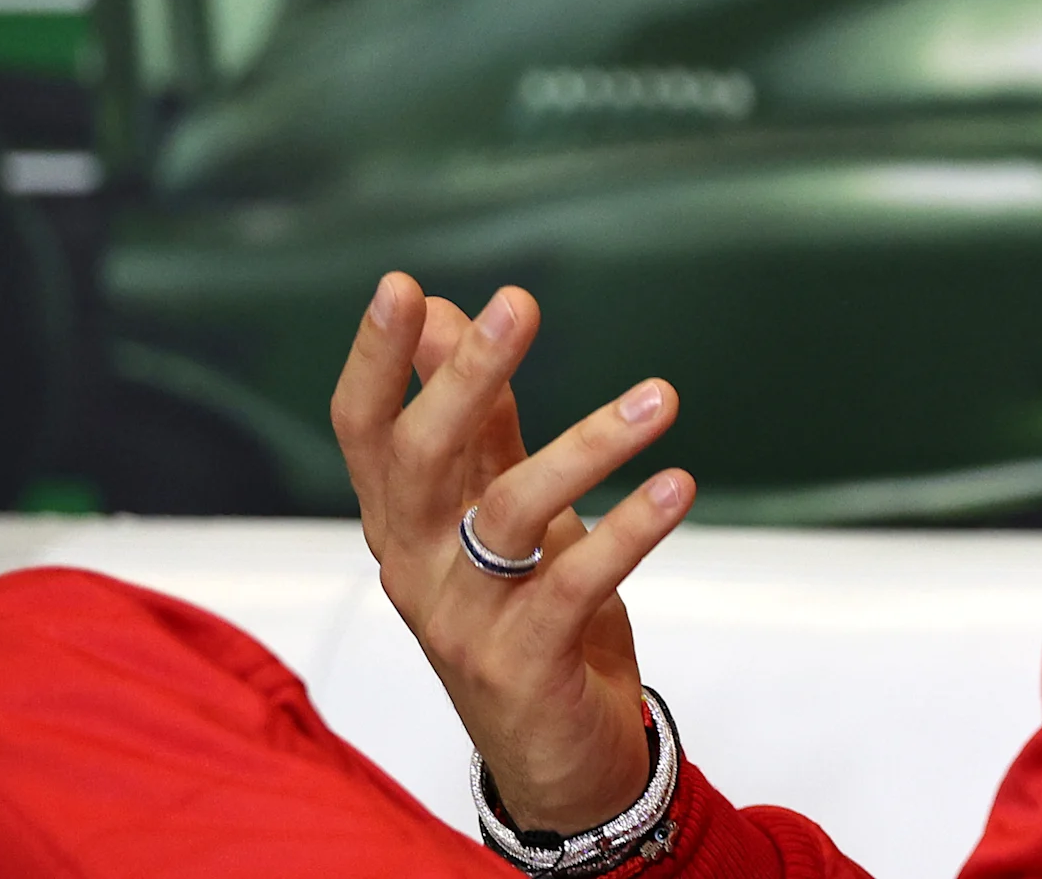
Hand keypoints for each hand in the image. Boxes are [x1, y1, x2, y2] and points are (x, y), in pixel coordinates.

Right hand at [330, 273, 696, 832]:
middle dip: (465, 377)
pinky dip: (630, 529)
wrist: (557, 755)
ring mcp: (464, 619)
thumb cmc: (526, 612)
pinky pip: (576, 583)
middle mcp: (415, 567)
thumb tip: (450, 313)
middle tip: (520, 303)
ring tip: (661, 396)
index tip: (401, 285)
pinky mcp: (524, 662)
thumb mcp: (500, 510)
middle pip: (421, 460)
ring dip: (588, 445)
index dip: (374, 362)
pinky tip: (678, 485)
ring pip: (508, 514)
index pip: (363, 433)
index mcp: (401, 523)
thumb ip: (481, 422)